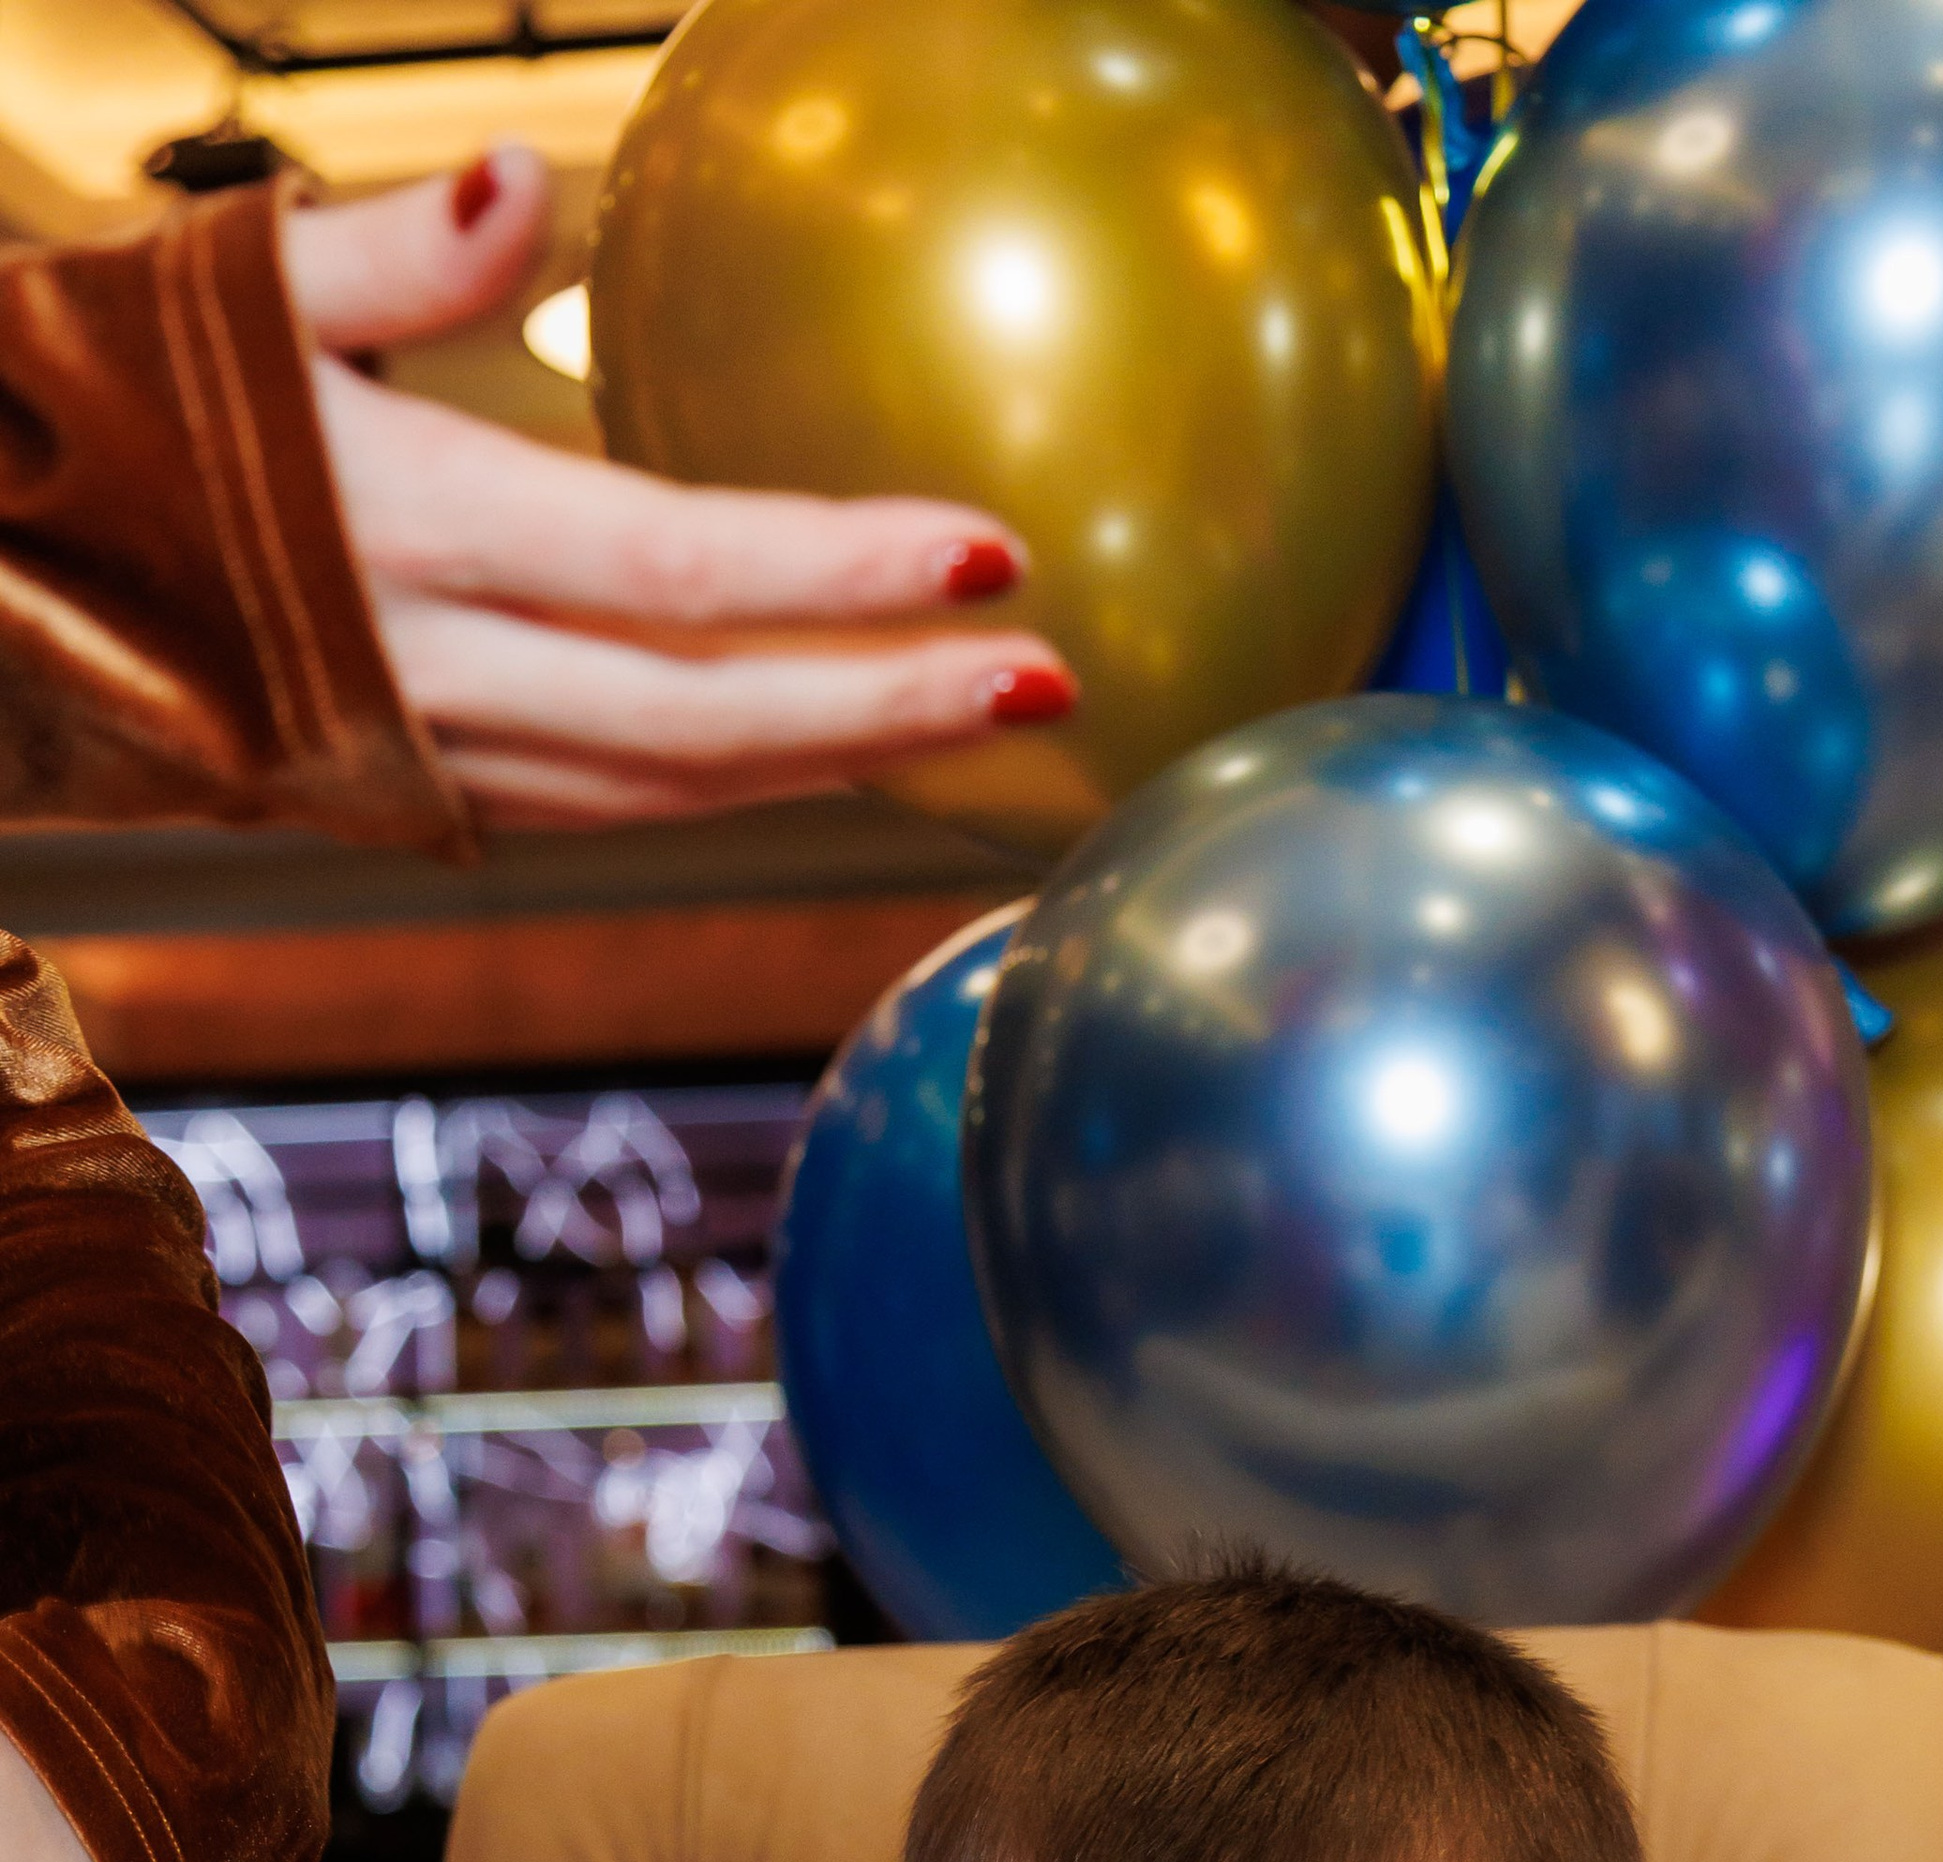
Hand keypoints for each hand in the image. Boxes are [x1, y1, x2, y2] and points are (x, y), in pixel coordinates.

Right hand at [282, 151, 1077, 829]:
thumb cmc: (86, 403)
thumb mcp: (220, 289)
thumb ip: (384, 249)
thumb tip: (520, 186)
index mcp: (407, 533)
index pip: (678, 571)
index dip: (843, 574)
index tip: (993, 552)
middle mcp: (434, 678)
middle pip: (712, 721)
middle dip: (890, 708)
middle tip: (1052, 681)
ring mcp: (428, 759)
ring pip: (672, 787)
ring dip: (831, 762)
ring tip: (973, 719)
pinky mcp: (414, 796)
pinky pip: (611, 802)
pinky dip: (733, 783)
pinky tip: (820, 747)